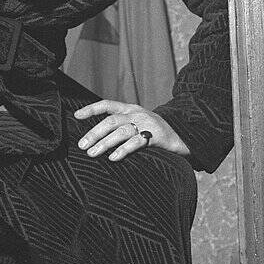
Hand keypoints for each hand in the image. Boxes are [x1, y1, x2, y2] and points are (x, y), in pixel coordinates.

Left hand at [74, 100, 188, 161]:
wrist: (186, 135)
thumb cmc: (157, 134)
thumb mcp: (139, 124)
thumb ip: (122, 127)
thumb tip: (97, 139)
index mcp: (131, 109)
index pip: (107, 105)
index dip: (91, 109)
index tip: (76, 116)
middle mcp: (137, 114)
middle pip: (111, 120)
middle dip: (94, 132)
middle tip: (82, 145)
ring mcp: (147, 124)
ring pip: (121, 131)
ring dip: (104, 143)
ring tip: (92, 153)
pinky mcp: (156, 136)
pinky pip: (136, 142)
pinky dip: (123, 150)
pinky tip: (113, 158)